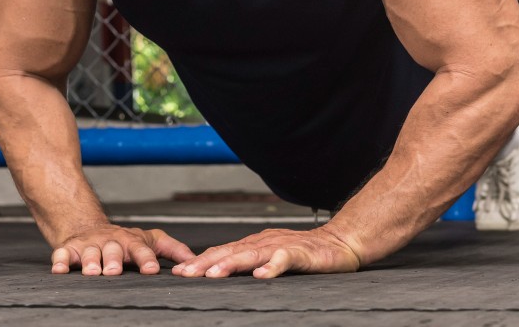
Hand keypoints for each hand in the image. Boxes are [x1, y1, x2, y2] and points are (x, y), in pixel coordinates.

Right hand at [51, 224, 195, 275]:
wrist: (90, 227)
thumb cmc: (126, 240)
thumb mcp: (152, 241)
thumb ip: (174, 250)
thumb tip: (195, 262)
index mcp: (132, 242)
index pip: (142, 250)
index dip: (146, 260)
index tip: (152, 271)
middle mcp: (111, 242)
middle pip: (113, 251)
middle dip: (113, 261)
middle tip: (114, 272)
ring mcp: (90, 245)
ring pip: (88, 253)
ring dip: (89, 262)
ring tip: (90, 272)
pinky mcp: (69, 249)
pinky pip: (62, 254)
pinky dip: (59, 261)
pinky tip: (59, 270)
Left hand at [171, 226, 361, 278]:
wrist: (340, 242)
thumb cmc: (305, 252)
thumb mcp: (271, 256)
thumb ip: (249, 262)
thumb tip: (219, 274)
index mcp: (255, 244)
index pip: (223, 251)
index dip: (200, 260)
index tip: (179, 271)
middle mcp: (264, 242)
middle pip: (230, 252)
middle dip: (205, 263)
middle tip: (185, 273)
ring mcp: (281, 246)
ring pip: (252, 254)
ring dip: (231, 264)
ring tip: (213, 274)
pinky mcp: (301, 253)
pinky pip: (285, 259)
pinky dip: (272, 267)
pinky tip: (262, 276)